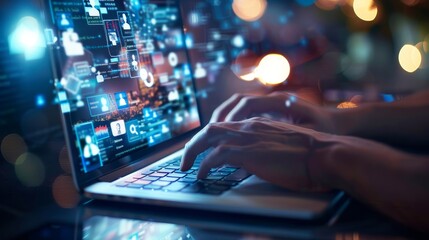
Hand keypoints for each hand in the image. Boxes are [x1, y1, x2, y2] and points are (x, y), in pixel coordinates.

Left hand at [180, 117, 335, 191]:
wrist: (325, 153)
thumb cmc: (310, 155)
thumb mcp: (283, 147)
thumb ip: (266, 149)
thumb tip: (253, 162)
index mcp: (258, 124)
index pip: (226, 126)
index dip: (211, 136)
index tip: (203, 148)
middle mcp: (250, 126)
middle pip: (212, 128)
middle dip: (194, 142)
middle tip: (186, 157)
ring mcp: (248, 137)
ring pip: (208, 137)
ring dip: (193, 152)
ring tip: (186, 166)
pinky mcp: (249, 152)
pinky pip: (216, 156)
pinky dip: (205, 166)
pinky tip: (202, 175)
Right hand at [210, 92, 336, 133]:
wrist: (340, 123)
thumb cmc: (326, 128)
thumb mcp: (307, 133)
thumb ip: (283, 135)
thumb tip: (261, 138)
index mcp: (280, 100)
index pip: (246, 103)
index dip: (230, 117)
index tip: (219, 132)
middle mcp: (272, 98)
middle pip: (237, 102)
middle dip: (219, 117)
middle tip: (206, 135)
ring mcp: (271, 103)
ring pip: (239, 106)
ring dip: (224, 119)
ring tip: (211, 135)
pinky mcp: (271, 111)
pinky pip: (246, 113)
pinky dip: (234, 121)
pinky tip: (228, 136)